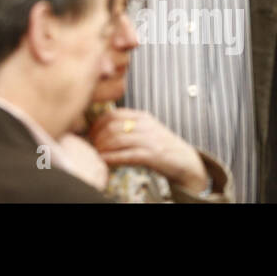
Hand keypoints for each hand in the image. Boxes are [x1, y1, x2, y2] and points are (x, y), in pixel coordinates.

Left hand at [88, 107, 208, 194]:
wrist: (186, 161)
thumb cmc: (162, 146)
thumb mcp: (146, 129)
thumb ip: (128, 126)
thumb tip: (102, 129)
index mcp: (142, 116)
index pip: (113, 114)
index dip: (97, 123)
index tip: (90, 133)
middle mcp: (144, 125)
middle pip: (112, 126)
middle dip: (97, 137)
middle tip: (92, 145)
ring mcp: (148, 139)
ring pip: (116, 139)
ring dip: (102, 147)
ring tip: (96, 153)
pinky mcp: (151, 155)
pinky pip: (125, 155)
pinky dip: (111, 157)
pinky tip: (103, 160)